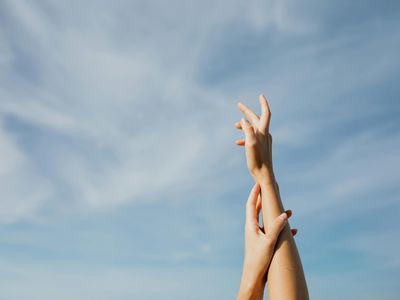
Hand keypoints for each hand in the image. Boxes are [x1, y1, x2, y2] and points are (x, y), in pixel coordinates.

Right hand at [235, 94, 273, 183]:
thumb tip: (243, 119)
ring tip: (234, 126)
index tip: (260, 95)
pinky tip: (237, 143)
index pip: (265, 113)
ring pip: (253, 128)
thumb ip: (247, 131)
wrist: (264, 175)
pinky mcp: (261, 147)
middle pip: (256, 119)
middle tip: (239, 105)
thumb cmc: (257, 161)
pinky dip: (244, 137)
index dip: (263, 103)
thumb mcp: (250, 144)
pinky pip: (252, 138)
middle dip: (247, 112)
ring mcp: (263, 141)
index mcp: (263, 132)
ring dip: (244, 125)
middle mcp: (265, 135)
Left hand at [238, 183, 295, 299]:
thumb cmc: (258, 260)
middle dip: (265, 201)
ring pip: (268, 222)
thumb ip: (276, 228)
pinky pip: (273, 233)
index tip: (258, 183)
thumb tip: (284, 214)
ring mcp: (258, 236)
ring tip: (290, 212)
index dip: (254, 194)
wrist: (253, 278)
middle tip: (272, 192)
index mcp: (250, 226)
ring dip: (277, 216)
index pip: (251, 205)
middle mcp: (253, 229)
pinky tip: (293, 231)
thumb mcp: (268, 242)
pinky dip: (282, 230)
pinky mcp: (264, 244)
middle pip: (258, 211)